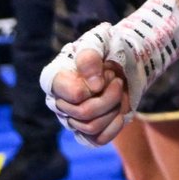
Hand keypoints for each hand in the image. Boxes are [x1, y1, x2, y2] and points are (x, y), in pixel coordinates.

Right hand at [42, 0, 178, 145]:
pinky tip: (120, 111)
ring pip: (91, 127)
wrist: (124, 62)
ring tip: (118, 92)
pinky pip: (98, 140)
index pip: (69, 94)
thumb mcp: (99, 40)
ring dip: (113, 108)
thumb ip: (90, 55)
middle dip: (109, 95)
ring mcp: (72, 120)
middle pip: (84, 113)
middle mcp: (59, 102)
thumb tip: (93, 85)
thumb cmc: (107, 49)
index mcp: (55, 79)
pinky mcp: (86, 133)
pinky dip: (114, 126)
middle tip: (117, 79)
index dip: (90, 87)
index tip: (105, 72)